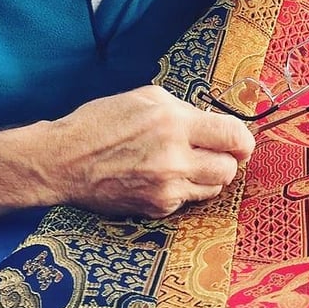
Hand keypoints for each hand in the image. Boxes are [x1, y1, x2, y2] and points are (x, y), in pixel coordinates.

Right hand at [0, 86, 254, 234]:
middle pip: (230, 169)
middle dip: (228, 158)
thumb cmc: (102, 121)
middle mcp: (174, 158)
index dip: (243, 138)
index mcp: (174, 123)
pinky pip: (188, 200)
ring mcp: (166, 188)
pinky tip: (166, 175)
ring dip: (209, 175)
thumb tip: (215, 122)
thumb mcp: (147, 98)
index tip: (242, 138)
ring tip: (189, 161)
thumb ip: (186, 110)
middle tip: (216, 150)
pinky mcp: (156, 209)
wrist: (64, 160)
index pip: (233, 136)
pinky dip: (185, 188)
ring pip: (213, 188)